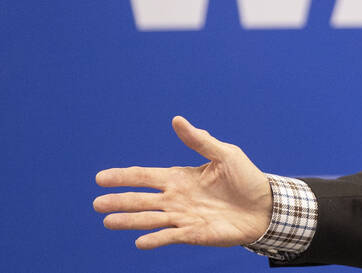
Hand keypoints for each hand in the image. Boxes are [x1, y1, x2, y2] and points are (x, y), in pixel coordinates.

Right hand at [93, 116, 272, 248]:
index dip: (123, 177)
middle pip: (141, 200)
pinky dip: (155, 239)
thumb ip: (199, 140)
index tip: (100, 178)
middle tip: (96, 203)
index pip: (145, 176)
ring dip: (129, 221)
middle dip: (119, 201)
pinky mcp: (194, 234)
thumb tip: (177, 120)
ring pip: (150, 219)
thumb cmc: (245, 178)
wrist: (265, 205)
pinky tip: (140, 242)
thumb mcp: (224, 153)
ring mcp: (183, 217)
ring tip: (108, 222)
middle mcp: (176, 198)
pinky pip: (170, 236)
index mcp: (180, 178)